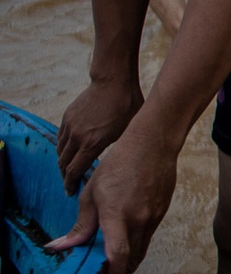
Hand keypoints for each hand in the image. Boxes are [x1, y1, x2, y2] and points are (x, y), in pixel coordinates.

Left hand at [48, 128, 178, 273]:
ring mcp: (154, 217)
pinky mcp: (161, 213)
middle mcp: (139, 220)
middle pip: (132, 260)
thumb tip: (61, 246)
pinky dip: (137, 248)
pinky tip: (128, 245)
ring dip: (129, 265)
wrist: (152, 146)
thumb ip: (81, 224)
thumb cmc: (118, 165)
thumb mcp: (92, 193)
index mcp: (118, 215)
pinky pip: (148, 237)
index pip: (117, 255)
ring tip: (116, 270)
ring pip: (142, 251)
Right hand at [57, 76, 143, 194]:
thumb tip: (118, 162)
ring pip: (60, 151)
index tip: (70, 192)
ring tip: (69, 169)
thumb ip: (117, 147)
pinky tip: (70, 150)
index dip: (70, 184)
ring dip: (63, 162)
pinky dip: (63, 147)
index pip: (74, 171)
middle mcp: (77, 137)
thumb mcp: (128, 130)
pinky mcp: (67, 117)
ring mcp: (70, 126)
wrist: (114, 81)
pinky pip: (60, 137)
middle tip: (69, 184)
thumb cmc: (127, 105)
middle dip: (65, 176)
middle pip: (63, 164)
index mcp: (92, 143)